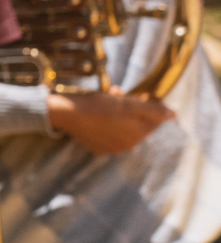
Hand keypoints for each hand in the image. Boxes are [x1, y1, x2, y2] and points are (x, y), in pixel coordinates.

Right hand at [46, 89, 172, 153]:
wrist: (69, 114)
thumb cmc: (101, 106)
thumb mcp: (130, 104)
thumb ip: (154, 110)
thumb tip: (173, 115)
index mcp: (138, 135)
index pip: (155, 122)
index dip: (151, 106)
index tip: (143, 94)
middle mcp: (128, 146)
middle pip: (138, 126)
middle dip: (134, 110)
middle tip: (121, 94)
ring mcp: (111, 149)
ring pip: (123, 130)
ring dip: (120, 116)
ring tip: (108, 100)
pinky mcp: (97, 148)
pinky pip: (109, 136)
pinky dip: (108, 126)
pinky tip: (99, 116)